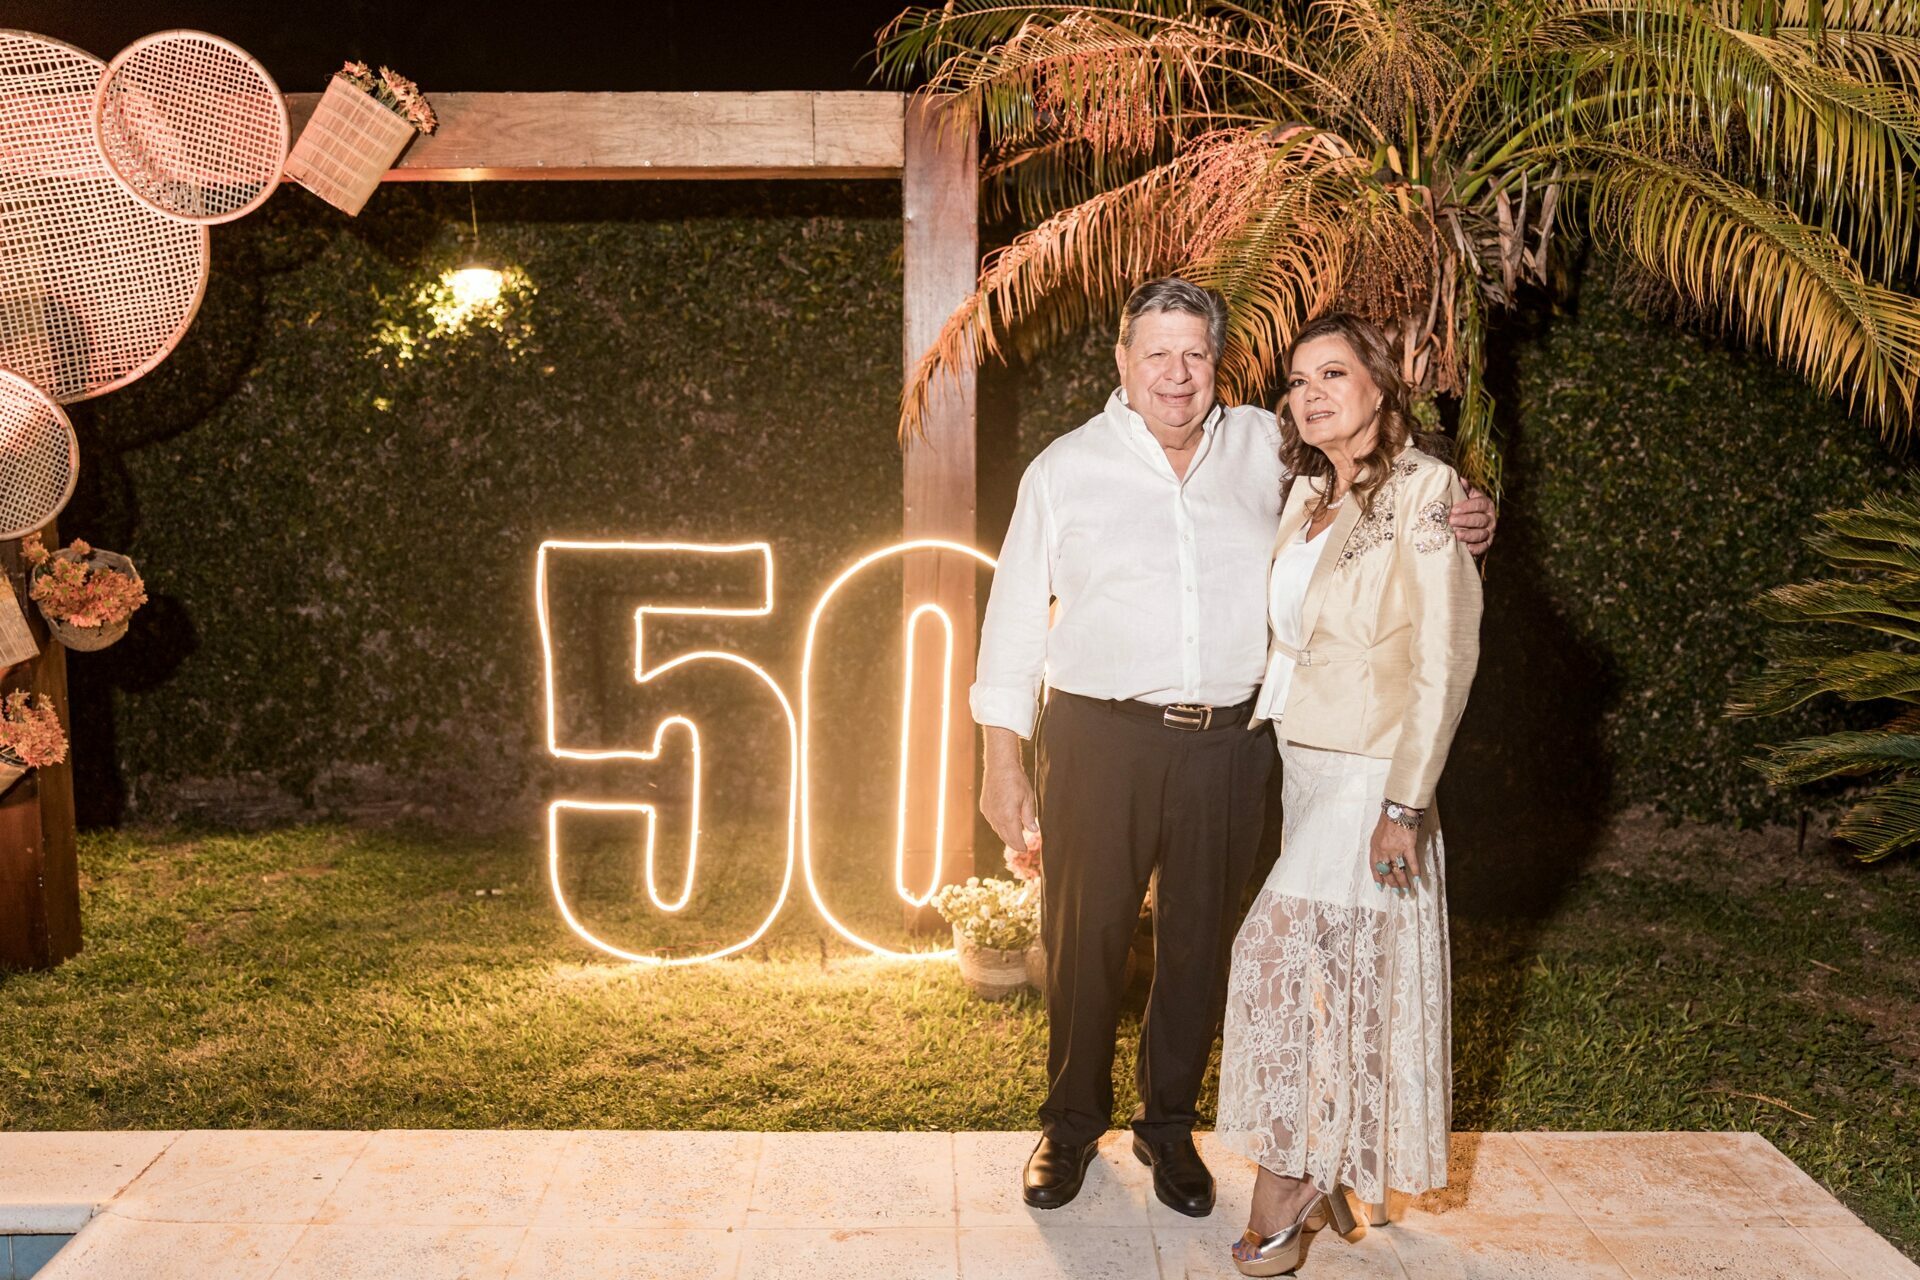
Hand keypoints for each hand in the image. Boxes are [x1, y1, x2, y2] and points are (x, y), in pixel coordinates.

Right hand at [981, 727, 1039, 854]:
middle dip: (1013, 843)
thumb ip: (1029, 817)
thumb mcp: (1028, 799)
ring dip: (1006, 835)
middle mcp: (996, 817)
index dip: (1020, 846)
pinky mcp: (985, 807)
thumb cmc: (1016, 781)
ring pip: (998, 830)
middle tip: (1021, 848)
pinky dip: (999, 826)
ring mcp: (989, 813)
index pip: (1015, 838)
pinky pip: (992, 822)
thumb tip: (1033, 831)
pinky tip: (1005, 825)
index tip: (1026, 850)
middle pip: (1005, 836)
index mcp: (1009, 816)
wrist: (1000, 766)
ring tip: (1014, 839)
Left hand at [1367, 812, 1420, 893]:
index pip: (1374, 867)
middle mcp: (1384, 851)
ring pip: (1398, 870)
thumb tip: (1382, 859)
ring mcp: (1395, 849)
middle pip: (1387, 872)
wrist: (1397, 811)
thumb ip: (1379, 848)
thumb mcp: (1377, 835)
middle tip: (1397, 892)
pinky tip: (1417, 879)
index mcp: (1375, 848)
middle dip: (1392, 884)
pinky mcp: (1408, 846)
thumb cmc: (1387, 821)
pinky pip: (1412, 862)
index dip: (1377, 878)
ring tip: (1407, 890)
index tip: (1380, 887)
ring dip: (1403, 882)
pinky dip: (1415, 871)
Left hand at [1449, 485, 1496, 555]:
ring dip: (1468, 535)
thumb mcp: (1466, 496)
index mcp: (1485, 504)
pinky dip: (1476, 548)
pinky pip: (1483, 547)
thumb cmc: (1465, 507)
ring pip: (1481, 534)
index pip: (1479, 504)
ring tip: (1456, 535)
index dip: (1467, 507)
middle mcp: (1490, 518)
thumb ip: (1464, 489)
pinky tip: (1467, 548)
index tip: (1454, 509)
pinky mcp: (1487, 544)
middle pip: (1479, 519)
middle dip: (1465, 521)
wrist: (1471, 524)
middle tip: (1451, 521)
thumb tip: (1459, 479)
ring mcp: (1489, 532)